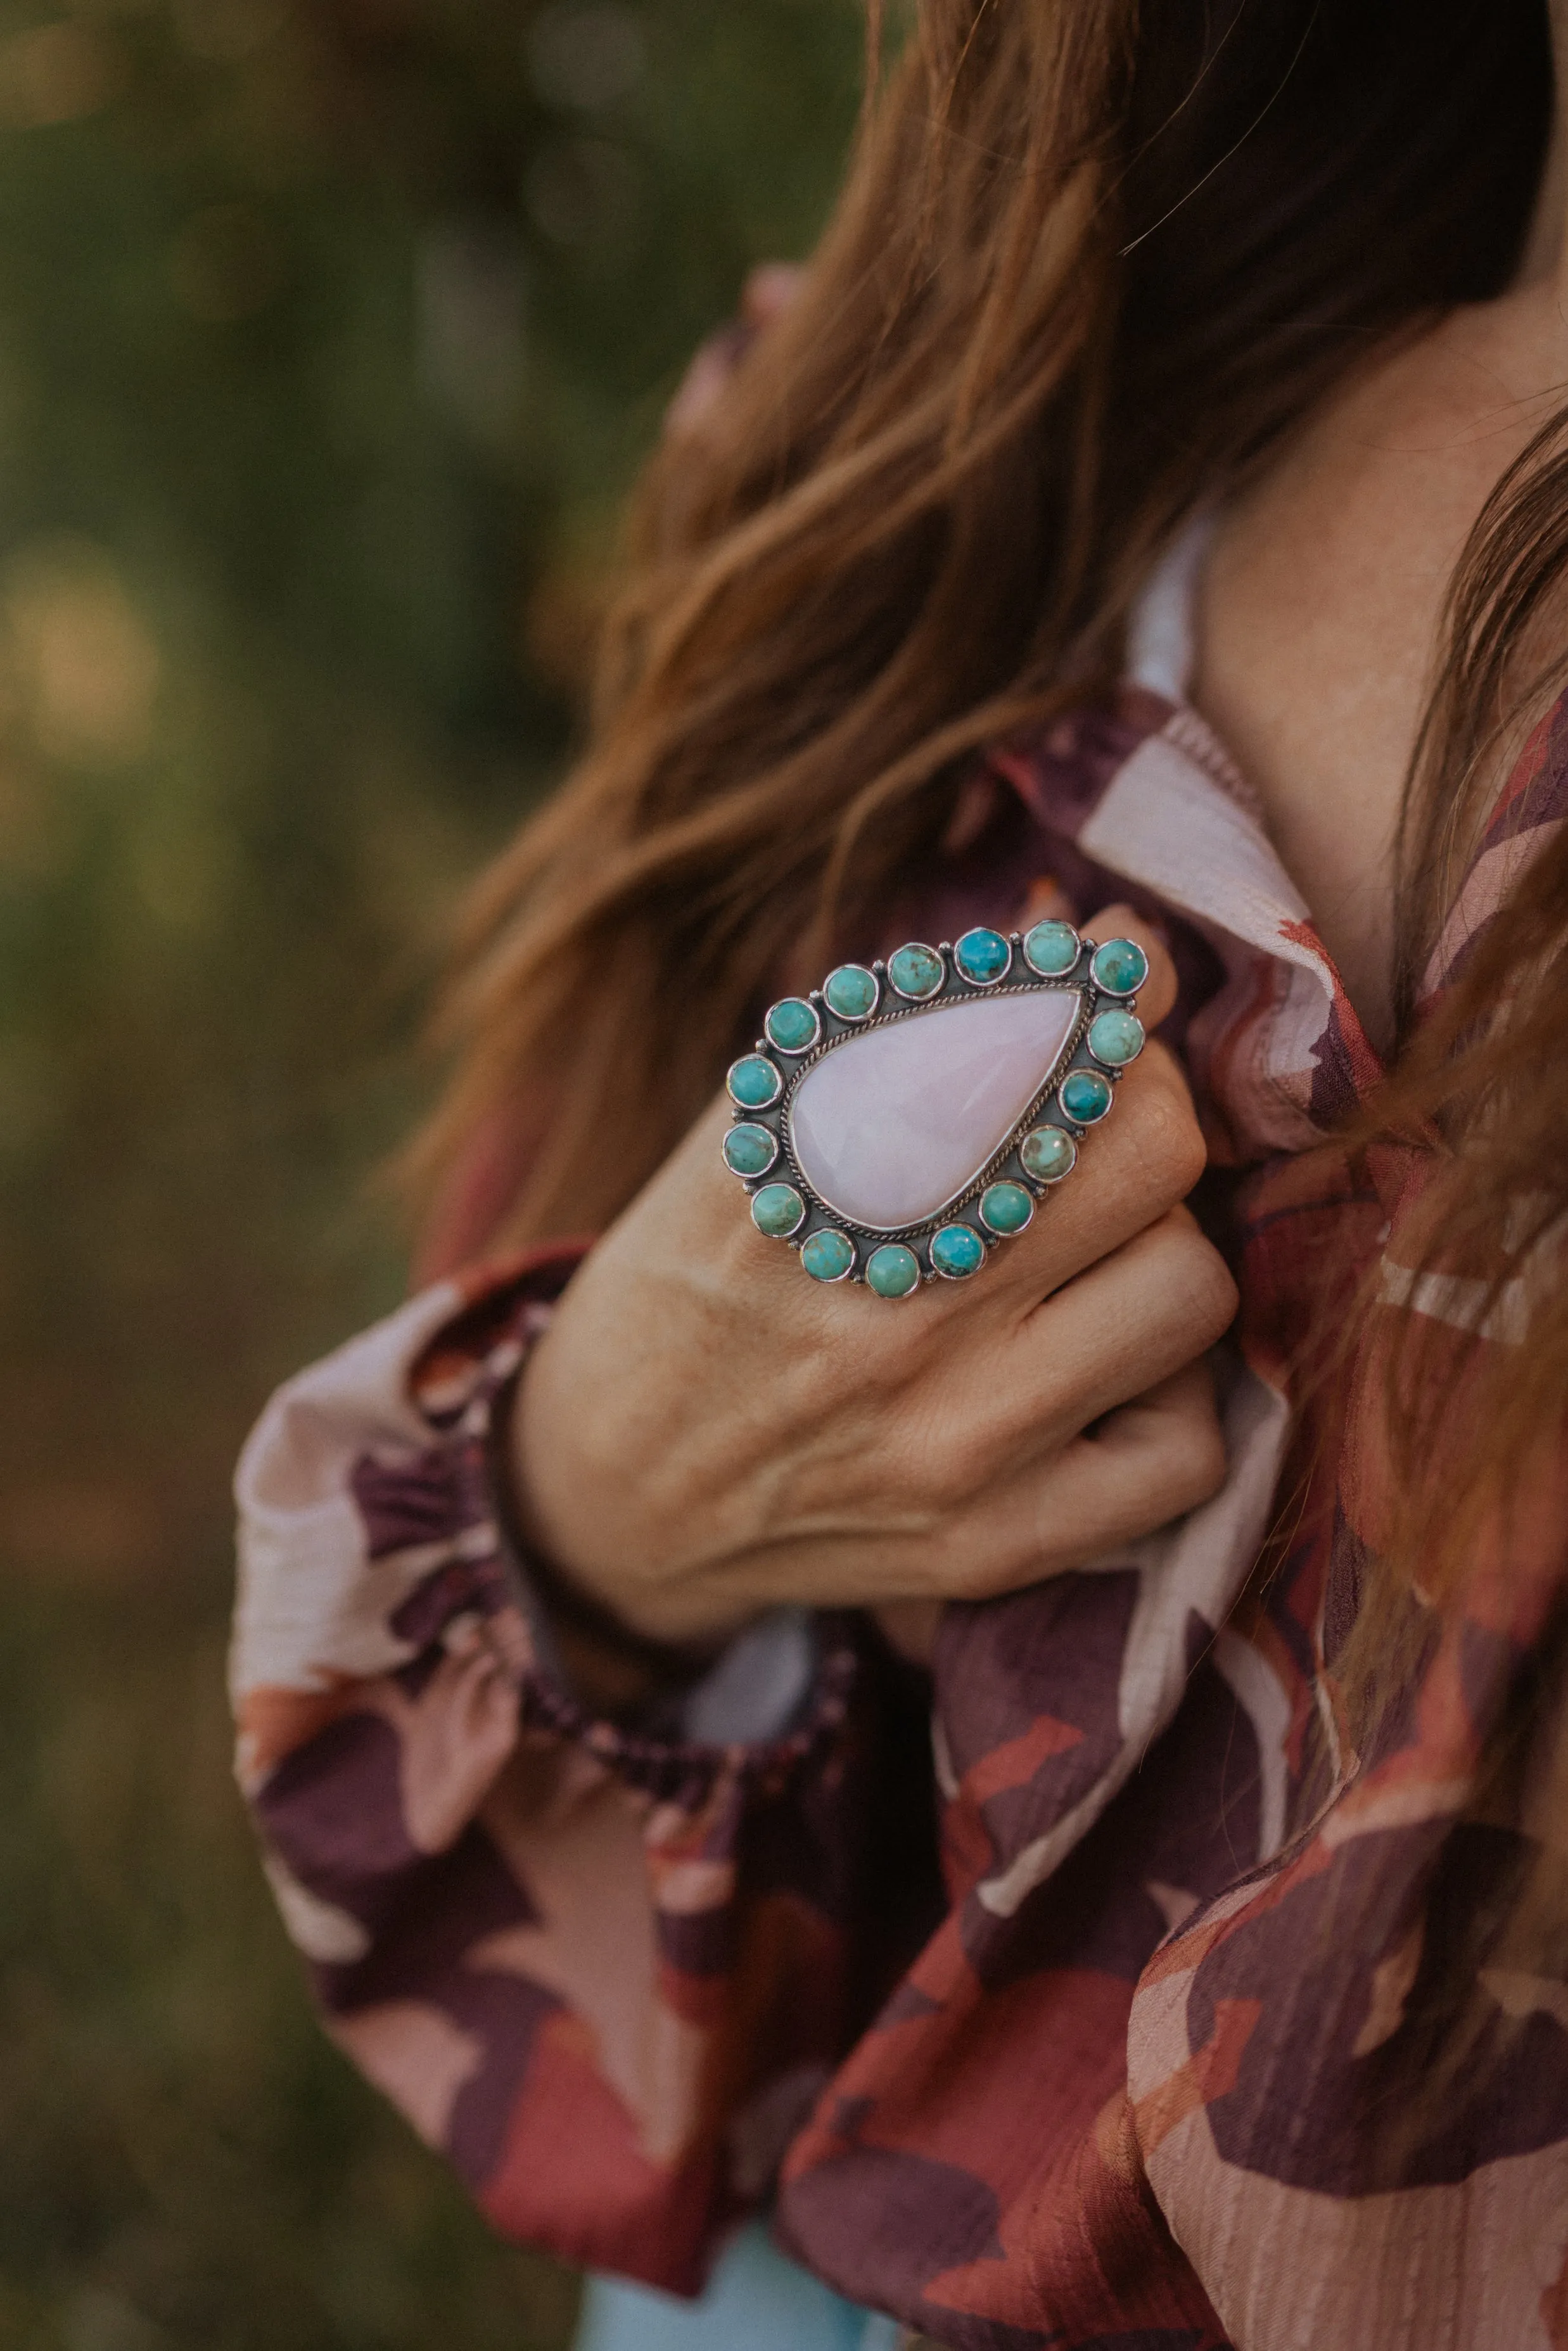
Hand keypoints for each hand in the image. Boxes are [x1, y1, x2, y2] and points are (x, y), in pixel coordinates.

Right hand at [509, 908, 1236, 1646]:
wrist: (611, 1499)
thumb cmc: (691, 1287)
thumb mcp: (745, 1133)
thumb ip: (901, 1032)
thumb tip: (1090, 941)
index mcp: (807, 1184)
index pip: (1029, 1042)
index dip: (1098, 989)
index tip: (1107, 969)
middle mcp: (887, 1316)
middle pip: (1151, 1152)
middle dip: (1142, 1103)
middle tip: (1100, 1114)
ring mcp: (951, 1446)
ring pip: (1190, 1288)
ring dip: (1160, 1247)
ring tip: (1092, 1255)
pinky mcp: (994, 1547)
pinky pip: (1189, 1450)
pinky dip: (1170, 1397)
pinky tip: (1098, 1372)